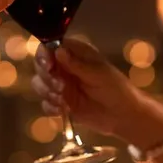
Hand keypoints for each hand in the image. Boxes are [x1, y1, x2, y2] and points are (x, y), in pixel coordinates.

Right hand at [31, 38, 147, 136]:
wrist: (123, 115)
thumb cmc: (116, 88)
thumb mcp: (98, 74)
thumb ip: (77, 64)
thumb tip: (58, 50)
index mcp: (75, 54)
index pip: (50, 47)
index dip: (44, 55)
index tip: (49, 66)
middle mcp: (64, 67)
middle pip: (40, 66)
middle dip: (47, 78)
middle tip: (61, 87)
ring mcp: (61, 86)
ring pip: (40, 84)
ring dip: (48, 92)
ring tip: (64, 101)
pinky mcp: (61, 103)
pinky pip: (45, 104)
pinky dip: (51, 107)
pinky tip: (63, 110)